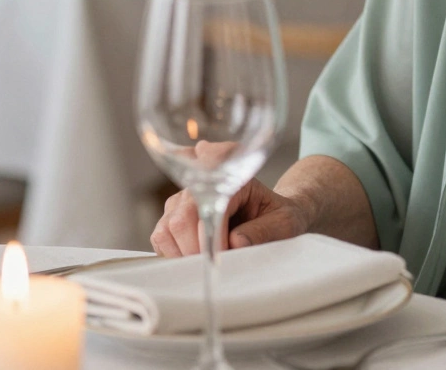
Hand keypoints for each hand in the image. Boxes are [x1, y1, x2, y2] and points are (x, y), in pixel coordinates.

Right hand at [150, 145, 314, 256]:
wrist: (273, 218)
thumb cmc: (279, 218)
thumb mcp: (285, 223)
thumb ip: (265, 230)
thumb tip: (236, 242)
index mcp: (234, 180)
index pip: (210, 205)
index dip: (212, 235)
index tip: (222, 255)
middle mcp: (202, 185)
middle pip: (182, 217)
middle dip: (195, 248)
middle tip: (214, 265)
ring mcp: (183, 200)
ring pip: (167, 229)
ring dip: (183, 253)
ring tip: (207, 263)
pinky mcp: (172, 217)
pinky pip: (160, 238)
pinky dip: (173, 254)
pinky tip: (195, 259)